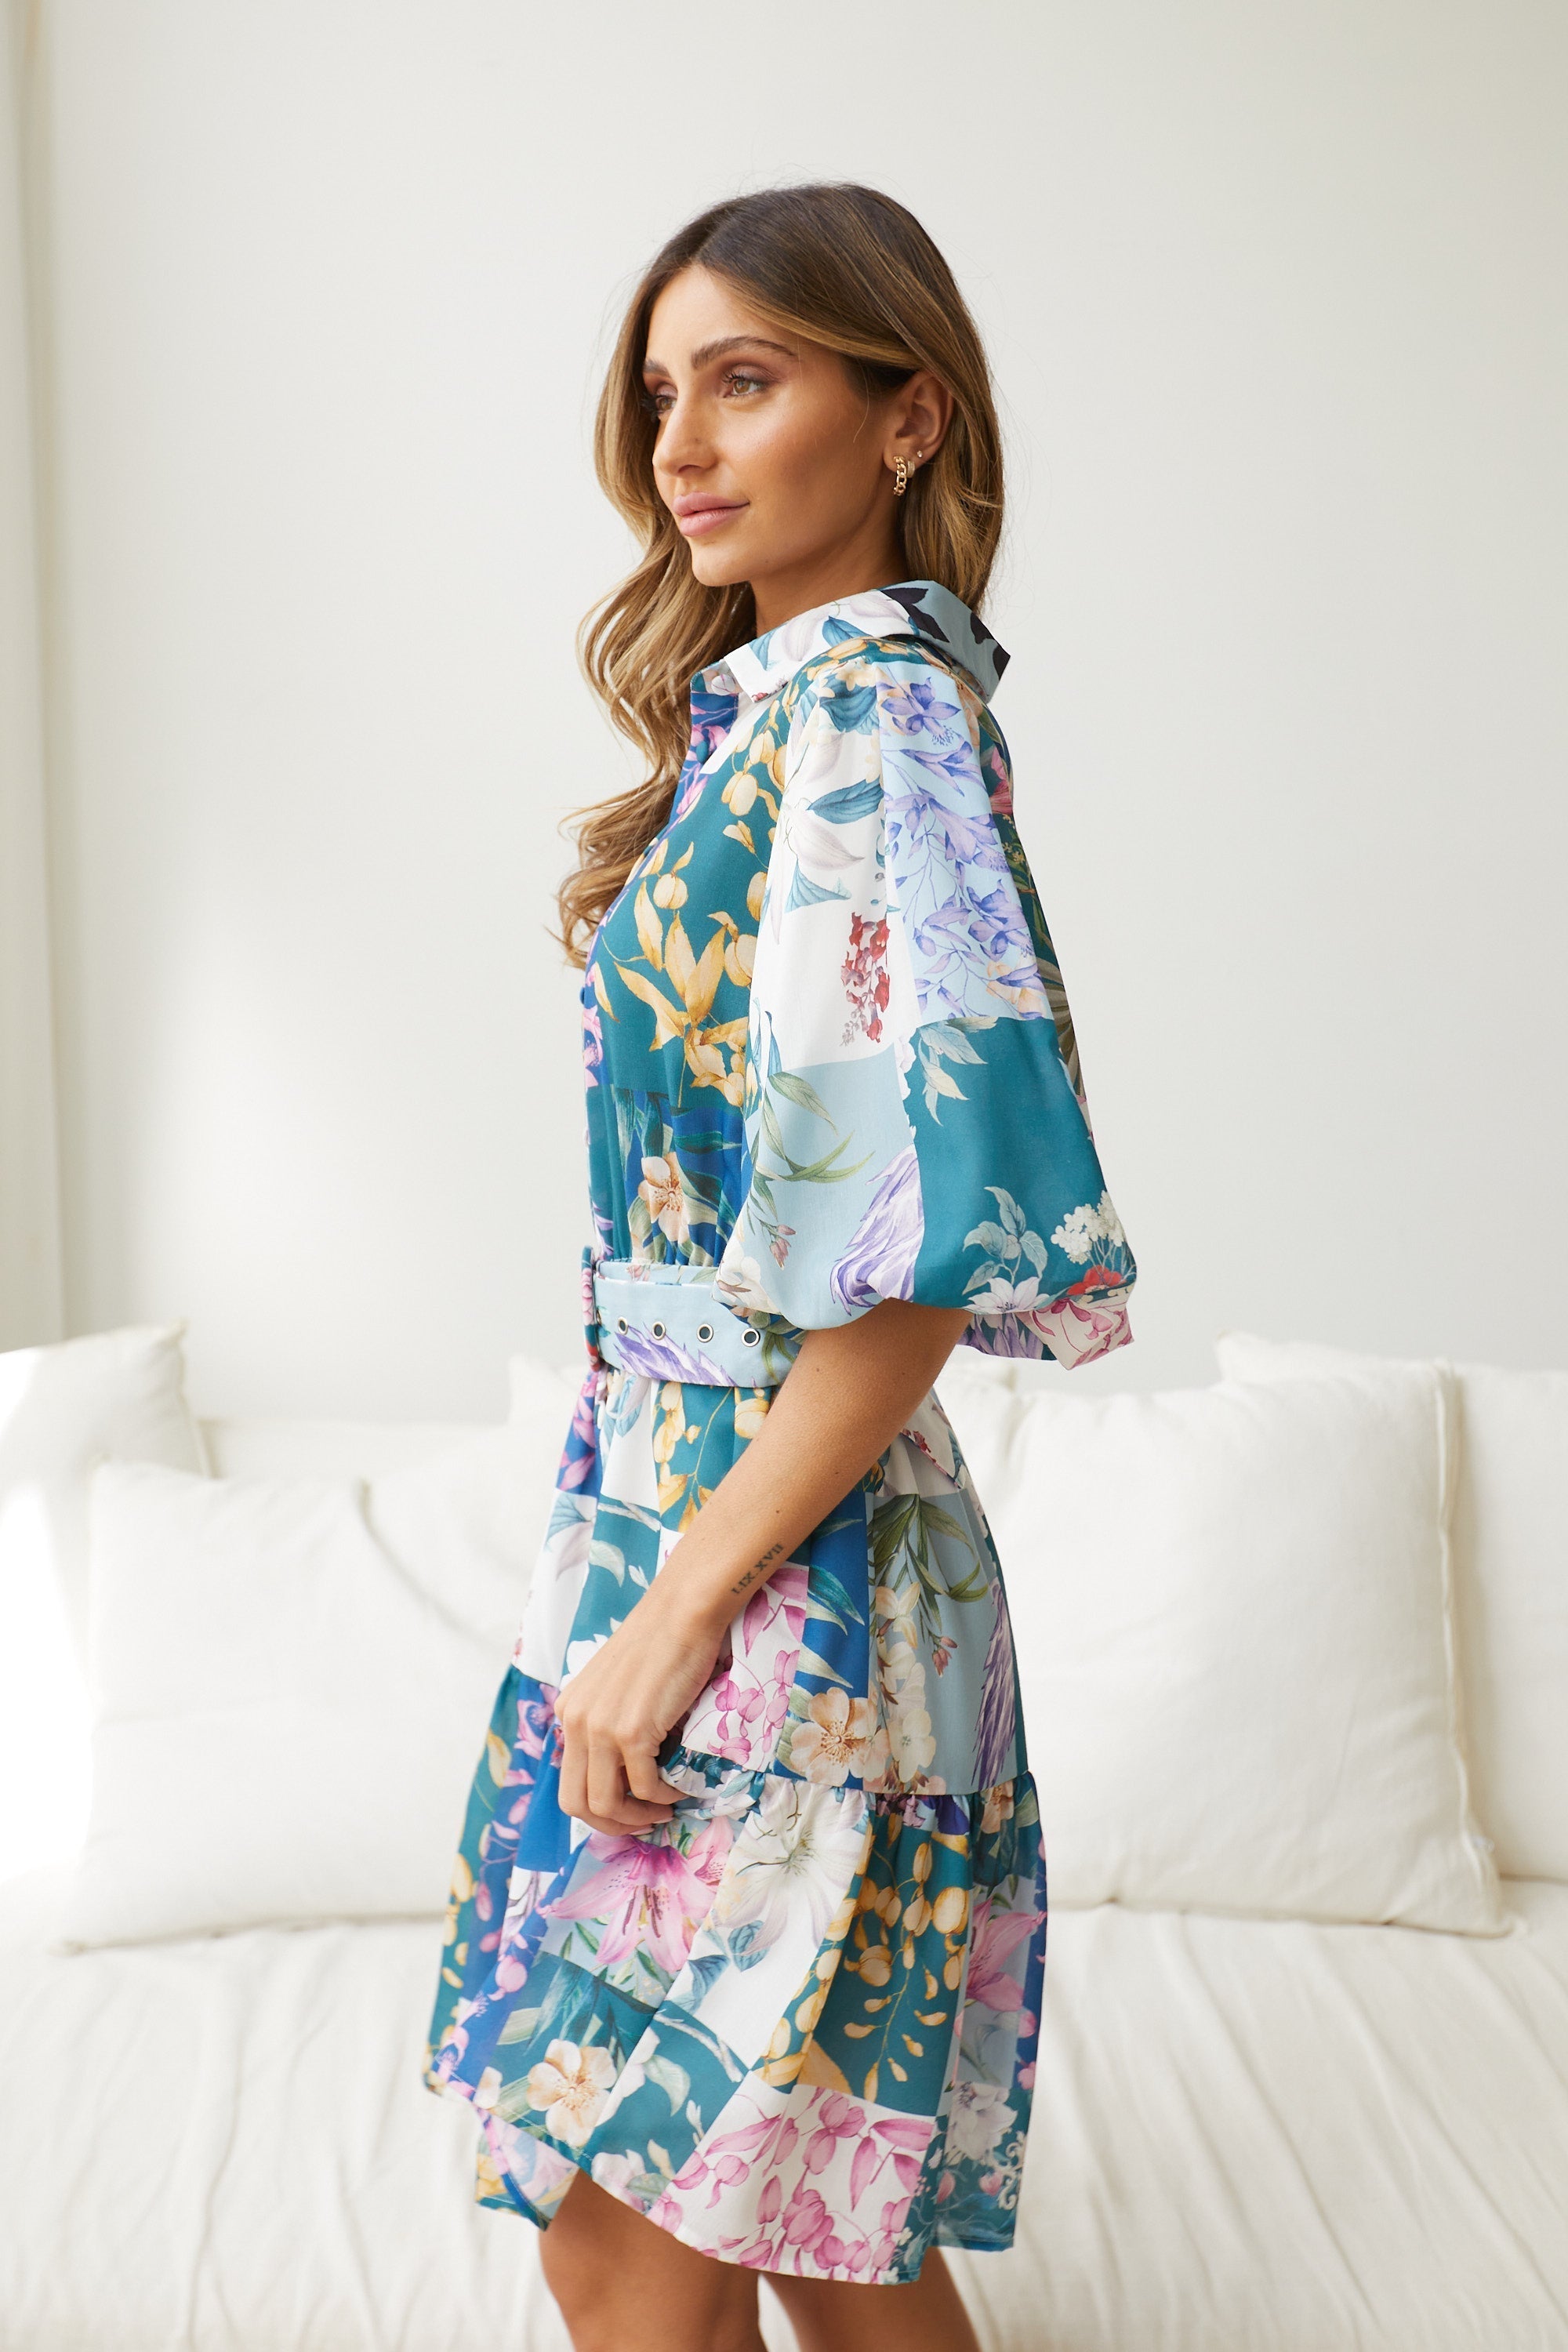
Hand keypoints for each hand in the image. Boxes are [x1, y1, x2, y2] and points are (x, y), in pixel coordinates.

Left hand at [555, 1582, 725, 1835]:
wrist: (682, 1611)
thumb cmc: (661, 1643)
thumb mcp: (617, 1685)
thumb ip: (609, 1720)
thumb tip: (625, 1768)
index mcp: (568, 1711)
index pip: (569, 1781)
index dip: (599, 1806)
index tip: (629, 1808)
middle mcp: (575, 1721)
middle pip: (576, 1803)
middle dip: (612, 1824)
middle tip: (644, 1822)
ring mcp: (600, 1728)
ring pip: (606, 1804)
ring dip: (637, 1817)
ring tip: (663, 1809)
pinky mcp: (631, 1731)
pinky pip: (643, 1786)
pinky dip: (662, 1796)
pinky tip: (678, 1788)